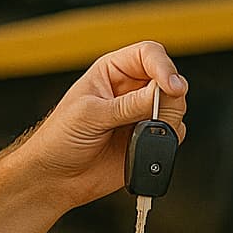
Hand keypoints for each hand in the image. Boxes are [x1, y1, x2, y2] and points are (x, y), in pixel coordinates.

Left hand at [21, 41, 186, 206]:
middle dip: (168, 97)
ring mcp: (141, 114)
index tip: (170, 86)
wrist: (57, 177)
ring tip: (138, 136)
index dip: (163, 67)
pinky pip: (172, 134)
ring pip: (175, 107)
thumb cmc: (60, 138)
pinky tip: (140, 149)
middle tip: (154, 116)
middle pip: (169, 80)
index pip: (149, 55)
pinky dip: (164, 142)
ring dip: (165, 122)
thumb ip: (127, 105)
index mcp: (113, 71)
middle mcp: (131, 89)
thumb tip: (160, 93)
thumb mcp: (89, 115)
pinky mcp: (148, 139)